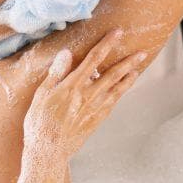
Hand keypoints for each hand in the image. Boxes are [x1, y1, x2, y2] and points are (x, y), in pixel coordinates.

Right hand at [22, 30, 148, 157]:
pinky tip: (126, 84)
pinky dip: (122, 90)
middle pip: (112, 73)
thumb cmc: (40, 121)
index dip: (107, 44)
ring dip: (129, 75)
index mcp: (73, 86)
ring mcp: (95, 108)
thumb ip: (56, 72)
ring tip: (138, 66)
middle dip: (127, 61)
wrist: (49, 150)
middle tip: (141, 51)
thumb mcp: (42, 94)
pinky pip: (114, 101)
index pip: (94, 59)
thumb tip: (66, 52)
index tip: (117, 32)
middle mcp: (88, 95)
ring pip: (117, 87)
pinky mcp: (98, 119)